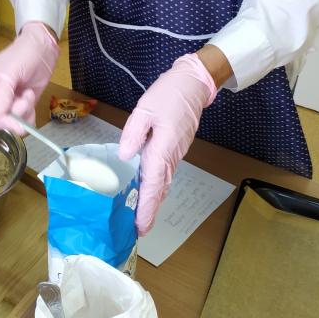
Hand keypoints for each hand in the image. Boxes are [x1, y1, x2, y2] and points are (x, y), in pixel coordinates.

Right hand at [0, 22, 59, 134]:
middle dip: (13, 115)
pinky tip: (32, 104)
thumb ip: (2, 94)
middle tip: (26, 102)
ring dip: (23, 113)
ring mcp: (8, 102)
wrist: (43, 49)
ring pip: (11, 122)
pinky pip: (23, 121)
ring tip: (29, 94)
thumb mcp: (10, 72)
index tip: (14, 121)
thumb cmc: (23, 55)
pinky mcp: (22, 105)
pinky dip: (29, 118)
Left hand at [118, 52, 216, 234]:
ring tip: (139, 218)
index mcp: (163, 148)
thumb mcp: (145, 109)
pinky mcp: (173, 149)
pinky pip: (164, 174)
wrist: (193, 85)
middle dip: (149, 211)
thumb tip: (125, 156)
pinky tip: (146, 192)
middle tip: (137, 231)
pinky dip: (156, 188)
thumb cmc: (169, 94)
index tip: (140, 226)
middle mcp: (170, 156)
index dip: (146, 206)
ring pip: (163, 184)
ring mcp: (174, 154)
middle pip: (160, 190)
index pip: (153, 184)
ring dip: (153, 202)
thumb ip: (134, 132)